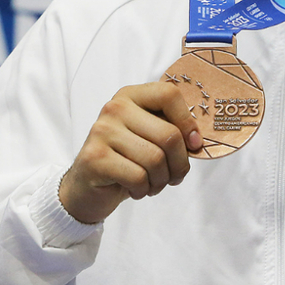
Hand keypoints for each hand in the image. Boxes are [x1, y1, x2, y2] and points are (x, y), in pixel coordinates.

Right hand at [59, 81, 203, 224]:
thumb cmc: (126, 161)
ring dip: (161, 181)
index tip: (194, 145)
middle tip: (174, 177)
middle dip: (179, 164)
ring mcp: (102, 131)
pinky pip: (138, 177)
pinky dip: (144, 190)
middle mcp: (114, 108)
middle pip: (168, 134)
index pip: (169, 94)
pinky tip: (136, 190)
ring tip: (152, 184)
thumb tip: (197, 141)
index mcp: (131, 96)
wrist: (87, 187)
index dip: (188, 122)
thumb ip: (171, 131)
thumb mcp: (149, 139)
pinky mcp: (95, 157)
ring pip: (155, 159)